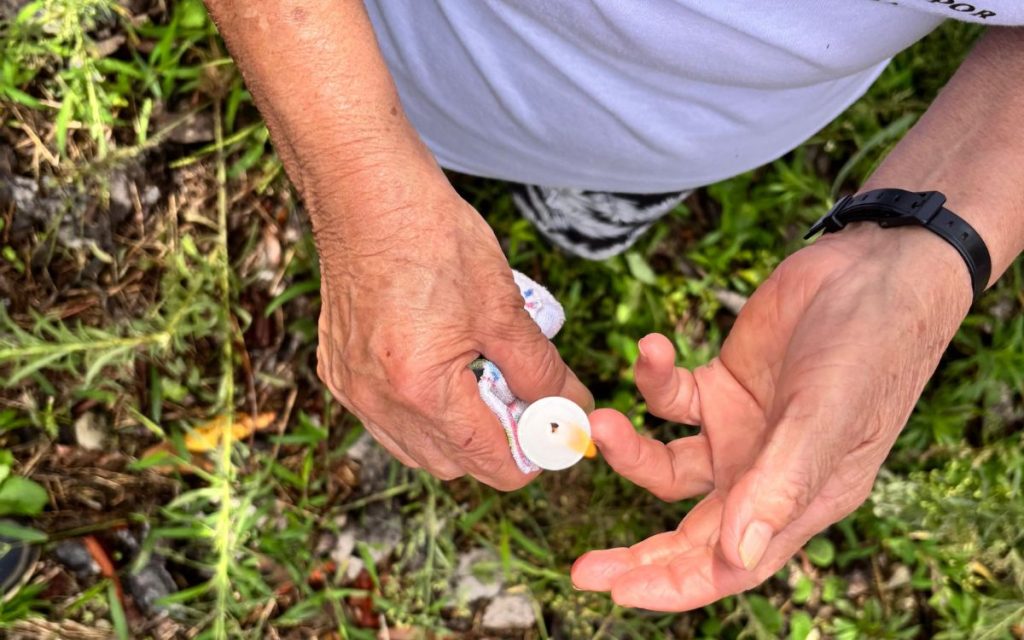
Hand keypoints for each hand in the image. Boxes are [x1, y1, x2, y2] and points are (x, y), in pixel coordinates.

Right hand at [315, 185, 592, 490]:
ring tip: (480, 381)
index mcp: (423, 391)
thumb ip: (542, 371)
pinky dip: (419, 413)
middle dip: (495, 444)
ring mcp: (352, 390)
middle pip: (453, 465)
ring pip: (415, 449)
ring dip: (456, 434)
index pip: (492, 464)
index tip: (554, 425)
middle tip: (520, 397)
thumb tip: (573, 407)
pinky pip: (385, 420)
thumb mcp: (504, 309)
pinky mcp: (337, 372)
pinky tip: (439, 371)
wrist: (368, 196)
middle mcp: (379, 403)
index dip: (535, 453)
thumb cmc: (435, 240)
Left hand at [572, 224, 972, 609]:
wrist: (873, 270)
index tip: (617, 591)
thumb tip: (736, 556)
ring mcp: (738, 432)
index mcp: (800, 501)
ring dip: (628, 449)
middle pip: (689, 533)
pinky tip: (652, 346)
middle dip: (636, 553)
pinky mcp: (719, 387)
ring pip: (666, 467)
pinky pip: (668, 398)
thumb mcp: (827, 416)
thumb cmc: (871, 348)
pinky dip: (652, 377)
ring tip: (602, 421)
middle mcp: (763, 476)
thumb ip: (780, 483)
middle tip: (582, 569)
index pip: (731, 564)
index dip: (675, 585)